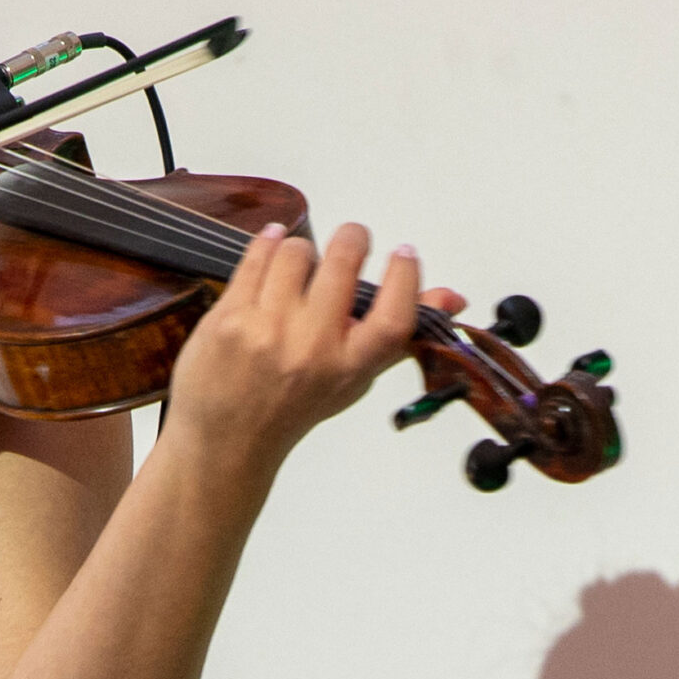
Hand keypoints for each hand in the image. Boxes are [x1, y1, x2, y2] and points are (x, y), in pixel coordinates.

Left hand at [165, 221, 465, 481]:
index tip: (404, 254)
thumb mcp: (354, 378)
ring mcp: (266, 330)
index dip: (406, 275)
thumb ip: (399, 335)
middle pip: (343, 261)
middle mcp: (310, 347)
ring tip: (300, 269)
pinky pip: (256, 258)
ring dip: (302, 252)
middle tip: (351, 242)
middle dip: (352, 239)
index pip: (395, 313)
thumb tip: (451, 298)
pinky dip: (268, 245)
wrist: (227, 439)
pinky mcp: (228, 318)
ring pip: (296, 251)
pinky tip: (273, 246)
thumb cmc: (292, 406)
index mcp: (349, 366)